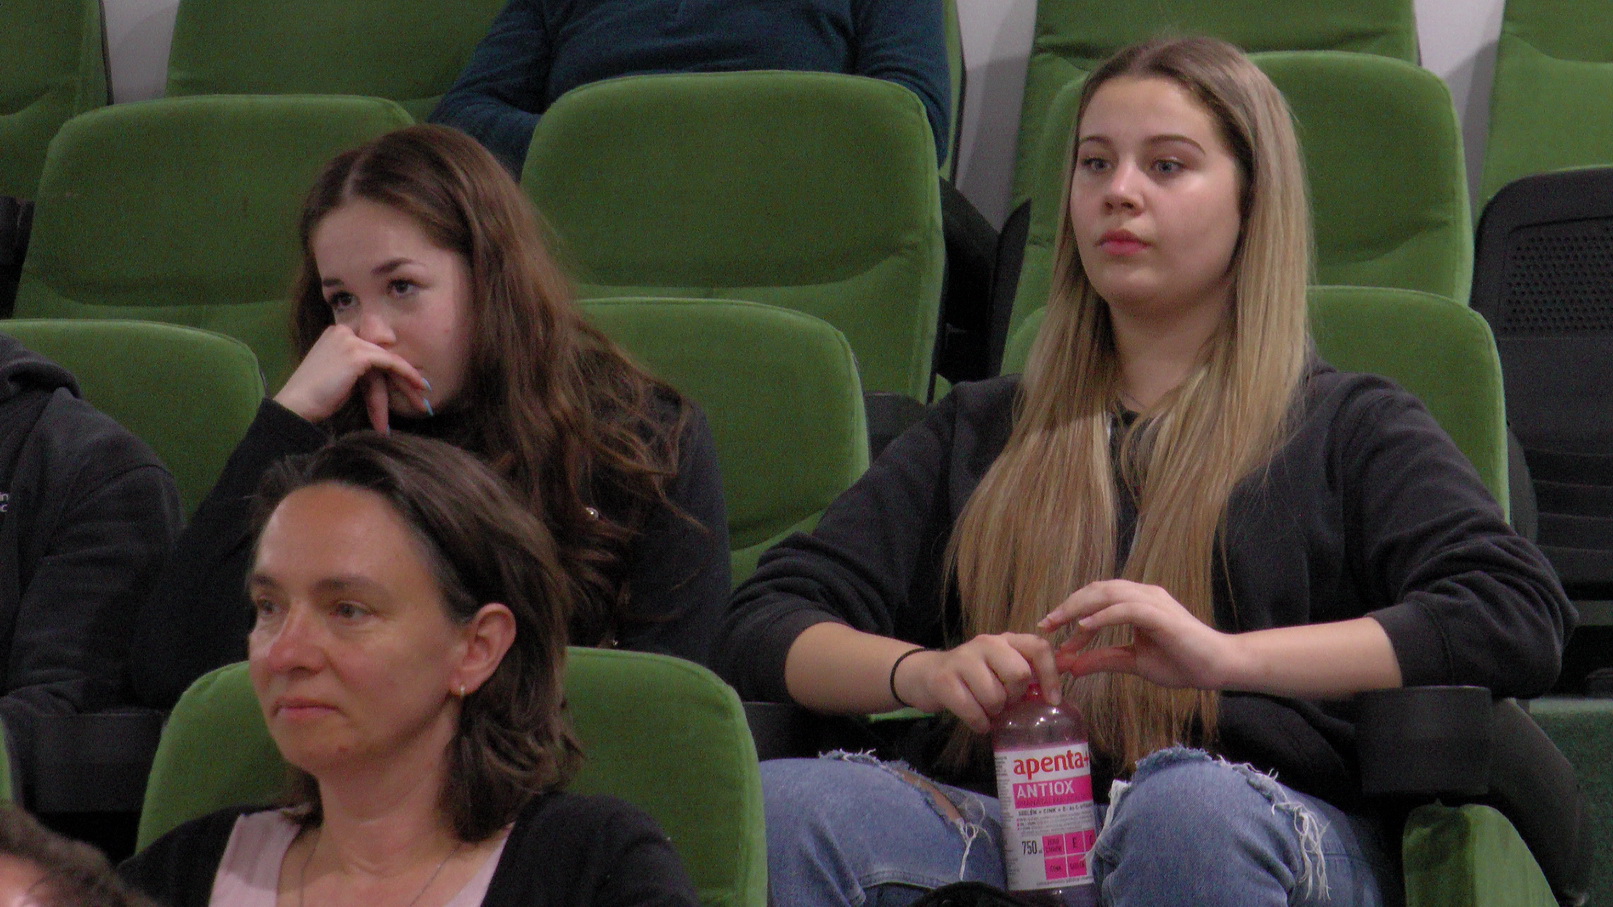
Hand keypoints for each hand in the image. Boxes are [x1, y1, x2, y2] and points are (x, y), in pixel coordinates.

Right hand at [272, 325, 429, 431]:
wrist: (297, 404)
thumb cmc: (316, 397)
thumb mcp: (341, 375)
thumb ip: (360, 368)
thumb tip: (384, 373)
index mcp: (337, 333)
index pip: (373, 345)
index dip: (393, 364)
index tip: (410, 380)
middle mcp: (343, 330)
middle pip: (382, 351)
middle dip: (404, 373)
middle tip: (423, 390)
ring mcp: (350, 340)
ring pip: (389, 358)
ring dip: (409, 378)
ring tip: (424, 395)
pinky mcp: (357, 353)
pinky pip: (390, 362)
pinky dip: (407, 374)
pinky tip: (419, 386)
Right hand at [893, 633, 1061, 733]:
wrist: (925, 674)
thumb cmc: (972, 676)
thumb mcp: (1000, 667)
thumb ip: (1027, 673)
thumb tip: (1058, 692)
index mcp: (1005, 640)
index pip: (1038, 648)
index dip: (1050, 675)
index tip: (1052, 700)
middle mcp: (986, 644)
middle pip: (1019, 674)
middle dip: (1015, 696)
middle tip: (1005, 701)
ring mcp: (963, 660)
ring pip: (995, 697)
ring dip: (994, 712)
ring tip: (987, 709)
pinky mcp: (944, 681)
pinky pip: (974, 712)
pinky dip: (980, 723)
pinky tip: (978, 721)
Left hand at [1039, 579, 1241, 690]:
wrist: (1217, 667)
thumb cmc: (1181, 662)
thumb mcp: (1133, 662)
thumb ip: (1103, 659)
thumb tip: (1071, 666)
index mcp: (1137, 603)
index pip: (1096, 599)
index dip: (1071, 611)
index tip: (1050, 631)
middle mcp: (1143, 595)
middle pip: (1097, 590)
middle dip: (1068, 606)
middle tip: (1045, 625)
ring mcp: (1153, 601)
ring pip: (1108, 594)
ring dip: (1079, 608)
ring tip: (1058, 624)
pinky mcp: (1161, 615)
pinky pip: (1126, 609)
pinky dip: (1102, 616)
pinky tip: (1084, 627)